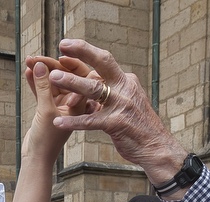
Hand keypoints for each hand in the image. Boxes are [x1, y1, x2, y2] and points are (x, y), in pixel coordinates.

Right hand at [20, 56, 87, 158]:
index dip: (70, 64)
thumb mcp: (46, 110)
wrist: (37, 158)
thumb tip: (41, 65)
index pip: (79, 77)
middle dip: (51, 67)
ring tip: (29, 62)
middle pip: (64, 77)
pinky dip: (36, 83)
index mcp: (80, 103)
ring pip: (51, 83)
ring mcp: (60, 106)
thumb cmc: (47, 140)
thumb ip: (44, 87)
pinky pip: (42, 91)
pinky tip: (28, 73)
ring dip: (41, 73)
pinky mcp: (48, 109)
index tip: (59, 54)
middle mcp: (72, 102)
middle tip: (37, 58)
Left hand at [45, 39, 186, 182]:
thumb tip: (98, 82)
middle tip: (61, 46)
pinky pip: (90, 121)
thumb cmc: (138, 127)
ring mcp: (122, 105)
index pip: (104, 61)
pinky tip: (58, 122)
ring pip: (93, 89)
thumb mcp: (128, 102)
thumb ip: (113, 92)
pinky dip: (73, 121)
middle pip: (103, 63)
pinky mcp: (116, 124)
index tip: (66, 45)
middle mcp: (125, 88)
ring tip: (52, 77)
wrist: (156, 148)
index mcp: (126, 81)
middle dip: (82, 52)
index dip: (85, 51)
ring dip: (72, 82)